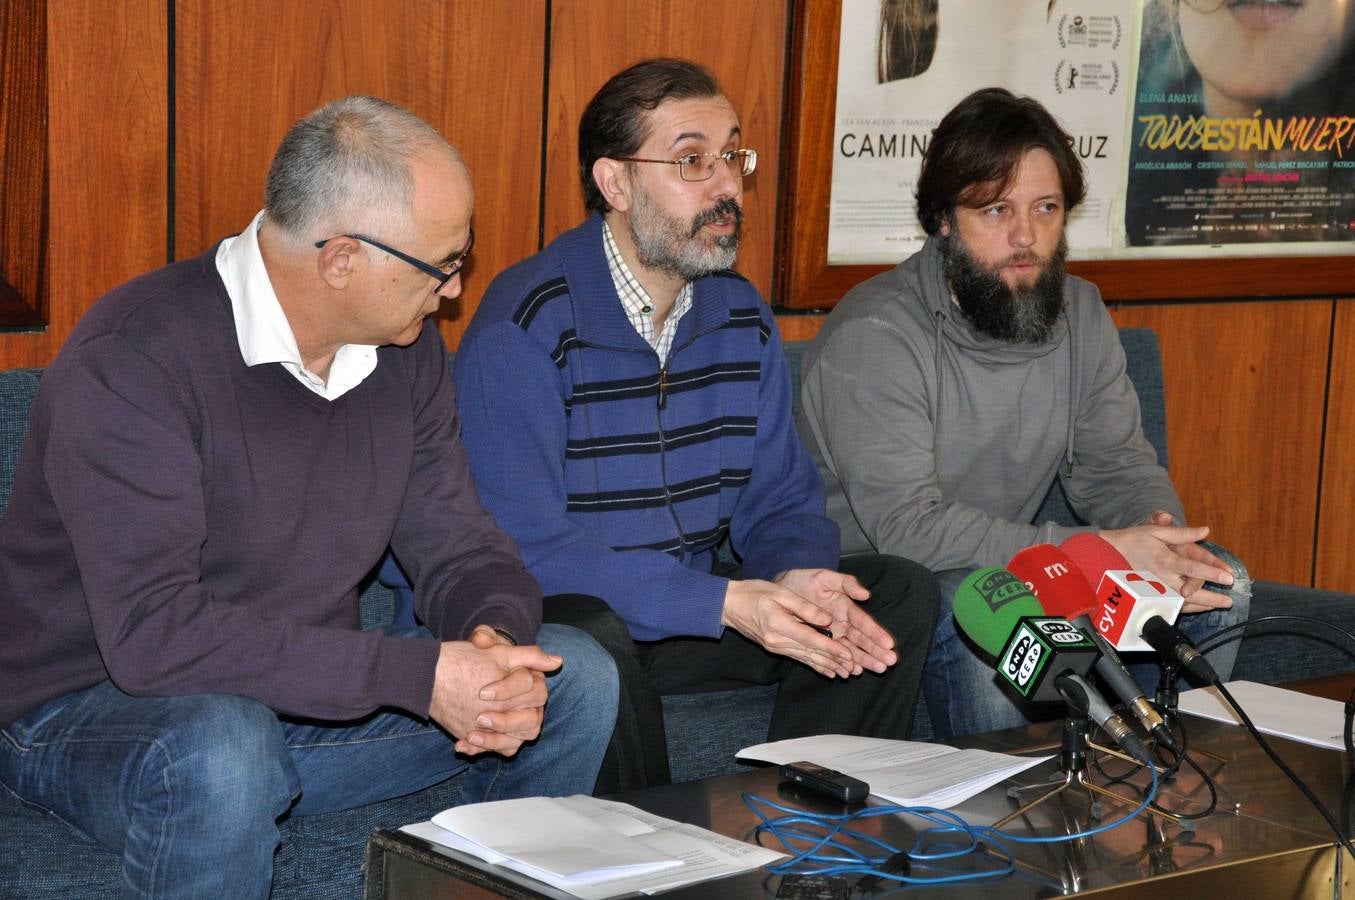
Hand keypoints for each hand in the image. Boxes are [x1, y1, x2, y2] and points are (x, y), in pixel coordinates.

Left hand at [429, 626, 560, 756]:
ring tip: (471, 736)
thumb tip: (542, 656)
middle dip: (505, 721)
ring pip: (522, 737)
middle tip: (479, 718)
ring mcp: (522, 722)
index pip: (531, 687)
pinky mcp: (508, 737)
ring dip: (496, 739)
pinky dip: (483, 748)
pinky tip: (462, 744)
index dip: (508, 690)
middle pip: (531, 718)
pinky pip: (505, 748)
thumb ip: (506, 643)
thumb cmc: (478, 659)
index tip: (483, 692)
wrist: (461, 677)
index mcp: (533, 680)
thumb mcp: (486, 647)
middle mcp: (533, 704)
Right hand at [721, 578, 857, 677]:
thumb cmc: (755, 593)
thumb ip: (805, 608)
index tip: (848, 654)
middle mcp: (778, 641)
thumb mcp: (780, 593)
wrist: (730, 605)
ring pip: (807, 658)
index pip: (811, 639)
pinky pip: (799, 658)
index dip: (831, 648)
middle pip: (812, 653)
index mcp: (780, 625)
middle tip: (854, 668)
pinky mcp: (776, 648)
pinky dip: (815, 665)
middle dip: (835, 661)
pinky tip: (828, 672)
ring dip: (827, 666)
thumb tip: (827, 619)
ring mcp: (776, 647)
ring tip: (846, 674)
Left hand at [775, 568, 896, 672]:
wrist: (781, 590)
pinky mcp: (819, 643)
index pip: (863, 622)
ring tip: (876, 669)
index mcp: (846, 608)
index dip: (876, 633)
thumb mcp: (824, 577)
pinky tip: (850, 672)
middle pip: (860, 640)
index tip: (889, 643)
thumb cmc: (804, 582)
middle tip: (889, 662)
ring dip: (863, 660)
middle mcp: (841, 624)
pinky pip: (831, 656)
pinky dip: (840, 664)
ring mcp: (831, 635)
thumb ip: (846, 583)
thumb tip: (865, 594)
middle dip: (875, 651)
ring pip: (849, 650)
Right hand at [1102, 517, 1234, 614]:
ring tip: (1221, 604)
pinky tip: (1202, 606)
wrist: (1107, 556)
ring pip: (1184, 602)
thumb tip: (1204, 531)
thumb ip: (1182, 533)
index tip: (1229, 577)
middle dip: (1212, 597)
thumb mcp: (1155, 531)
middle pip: (1191, 591)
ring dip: (1204, 605)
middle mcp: (1162, 578)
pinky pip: (1174, 605)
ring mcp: (1157, 590)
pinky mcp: (1152, 596)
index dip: (1211, 572)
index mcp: (1164, 559)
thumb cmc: (1132, 541)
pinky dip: (1190, 608)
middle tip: (1229, 600)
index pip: (1192, 567)